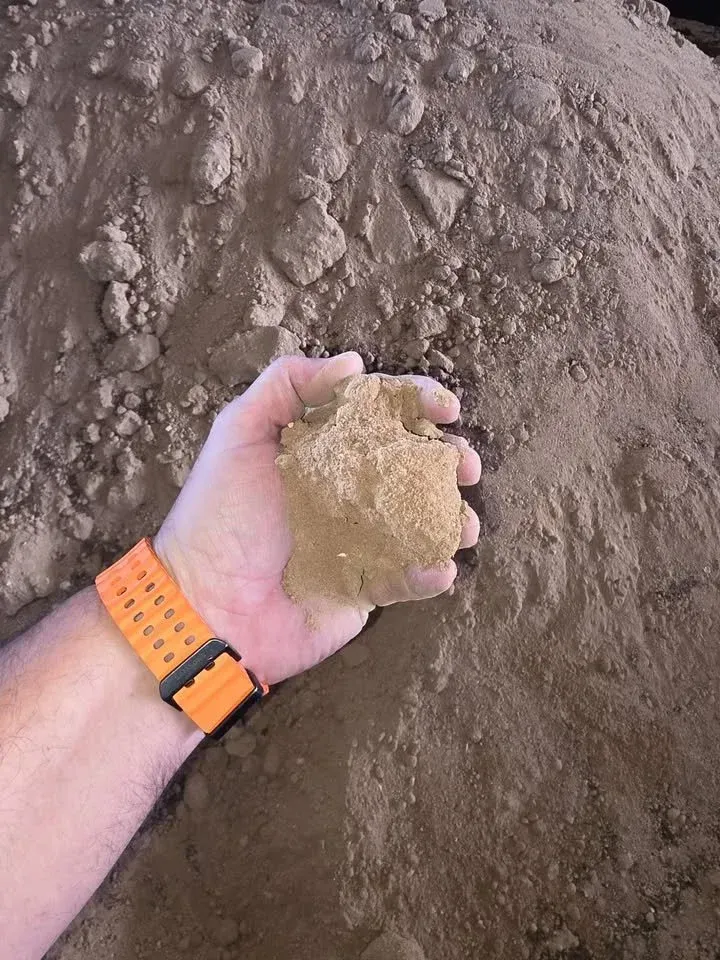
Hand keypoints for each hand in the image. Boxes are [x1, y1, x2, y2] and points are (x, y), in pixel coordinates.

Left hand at [154, 353, 480, 684]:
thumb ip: (286, 384)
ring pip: (421, 522)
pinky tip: (438, 568)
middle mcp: (345, 490)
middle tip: (465, 465)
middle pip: (412, 464)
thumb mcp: (239, 433)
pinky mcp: (364, 588)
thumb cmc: (219, 515)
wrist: (208, 606)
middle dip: (448, 459)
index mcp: (322, 449)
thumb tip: (354, 360)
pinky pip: (408, 578)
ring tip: (463, 524)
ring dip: (451, 518)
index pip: (379, 414)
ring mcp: (359, 540)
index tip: (446, 406)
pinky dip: (430, 574)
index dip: (416, 403)